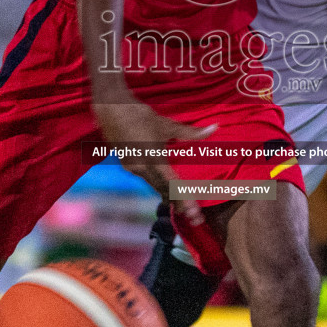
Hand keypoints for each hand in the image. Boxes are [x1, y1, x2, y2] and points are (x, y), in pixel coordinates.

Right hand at [92, 98, 216, 221]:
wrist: (111, 108)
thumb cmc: (141, 115)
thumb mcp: (167, 125)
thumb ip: (191, 133)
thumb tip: (215, 128)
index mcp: (153, 158)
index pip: (172, 184)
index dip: (184, 198)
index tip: (195, 211)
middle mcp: (142, 168)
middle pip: (163, 191)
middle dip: (180, 204)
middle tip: (196, 218)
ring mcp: (132, 168)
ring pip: (154, 187)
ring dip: (169, 197)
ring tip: (184, 209)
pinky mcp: (127, 166)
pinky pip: (146, 181)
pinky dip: (158, 188)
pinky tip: (166, 192)